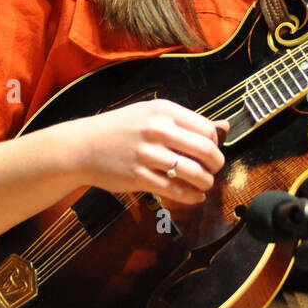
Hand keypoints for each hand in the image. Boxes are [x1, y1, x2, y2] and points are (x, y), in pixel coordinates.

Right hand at [68, 99, 227, 205]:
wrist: (82, 146)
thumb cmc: (120, 129)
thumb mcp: (151, 114)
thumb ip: (187, 121)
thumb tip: (224, 126)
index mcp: (163, 110)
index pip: (206, 129)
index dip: (215, 144)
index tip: (212, 152)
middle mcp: (157, 129)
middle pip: (204, 150)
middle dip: (216, 164)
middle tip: (214, 170)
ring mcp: (147, 154)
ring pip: (193, 172)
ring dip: (205, 182)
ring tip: (204, 185)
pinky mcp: (139, 176)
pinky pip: (175, 190)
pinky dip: (191, 196)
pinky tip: (195, 197)